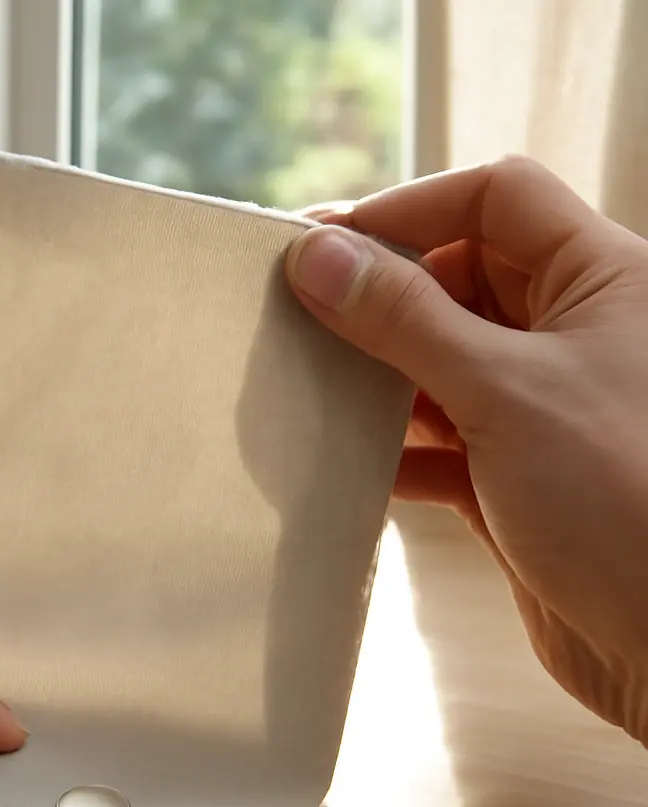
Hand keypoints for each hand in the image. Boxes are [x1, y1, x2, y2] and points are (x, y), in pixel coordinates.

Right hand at [285, 155, 647, 745]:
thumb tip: (321, 256)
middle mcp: (571, 335)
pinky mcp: (508, 474)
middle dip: (382, 295)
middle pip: (458, 277)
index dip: (410, 210)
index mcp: (601, 280)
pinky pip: (434, 438)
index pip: (496, 198)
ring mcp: (537, 407)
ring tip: (311, 381)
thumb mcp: (506, 389)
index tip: (326, 245)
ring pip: (439, 361)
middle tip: (301, 311)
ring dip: (377, 372)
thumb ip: (406, 319)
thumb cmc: (624, 498)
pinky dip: (391, 446)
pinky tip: (349, 459)